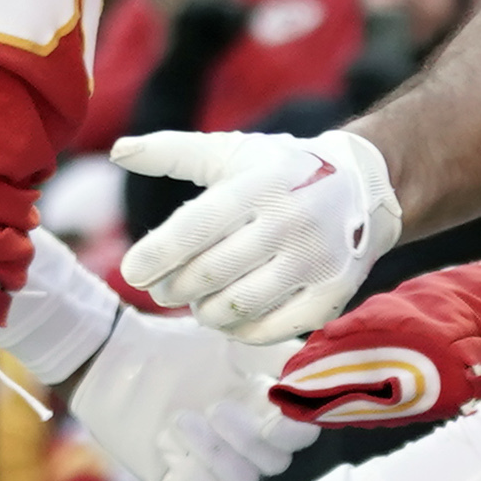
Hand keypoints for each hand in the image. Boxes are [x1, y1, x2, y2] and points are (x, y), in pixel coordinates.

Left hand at [63, 303, 316, 480]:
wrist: (115, 365)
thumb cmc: (172, 349)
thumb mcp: (230, 343)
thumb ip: (276, 356)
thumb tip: (312, 369)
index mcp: (266, 410)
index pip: (300, 435)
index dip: (293, 430)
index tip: (271, 411)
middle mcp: (247, 442)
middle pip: (273, 464)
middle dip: (246, 439)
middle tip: (213, 408)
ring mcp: (216, 466)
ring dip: (214, 453)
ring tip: (180, 420)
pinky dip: (190, 473)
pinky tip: (167, 443)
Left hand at [115, 125, 401, 335]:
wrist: (364, 187)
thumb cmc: (282, 170)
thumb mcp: (231, 153)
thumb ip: (172, 152)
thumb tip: (117, 150)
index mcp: (258, 184)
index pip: (194, 227)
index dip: (155, 255)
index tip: (131, 272)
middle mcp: (289, 222)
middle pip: (209, 274)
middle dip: (173, 289)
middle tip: (163, 290)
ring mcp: (314, 261)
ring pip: (236, 307)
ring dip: (203, 312)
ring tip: (197, 303)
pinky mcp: (331, 295)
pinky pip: (271, 329)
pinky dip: (239, 330)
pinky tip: (230, 317)